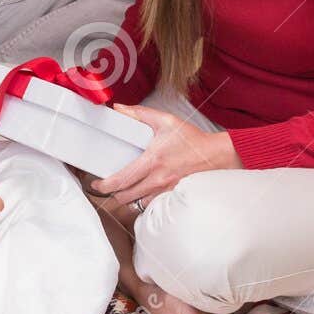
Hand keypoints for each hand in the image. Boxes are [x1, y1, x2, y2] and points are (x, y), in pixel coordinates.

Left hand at [91, 104, 241, 207]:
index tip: (96, 183)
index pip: (122, 180)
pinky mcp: (174, 196)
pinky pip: (152, 205)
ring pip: (138, 204)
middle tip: (108, 185)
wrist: (217, 155)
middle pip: (125, 196)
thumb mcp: (165, 121)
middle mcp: (158, 180)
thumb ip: (139, 113)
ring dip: (128, 198)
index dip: (104, 185)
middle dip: (113, 193)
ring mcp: (167, 190)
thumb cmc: (192, 139)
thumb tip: (118, 109)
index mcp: (152, 161)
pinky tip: (141, 193)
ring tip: (124, 189)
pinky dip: (143, 202)